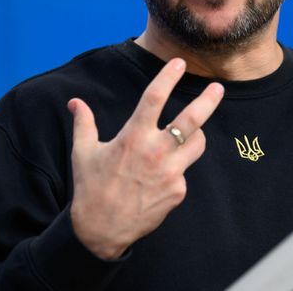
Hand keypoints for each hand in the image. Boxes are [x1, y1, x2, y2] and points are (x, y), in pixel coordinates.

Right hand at [68, 58, 223, 259]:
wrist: (100, 229)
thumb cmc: (91, 188)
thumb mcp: (83, 152)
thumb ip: (84, 123)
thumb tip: (74, 102)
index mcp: (133, 137)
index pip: (154, 98)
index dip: (168, 77)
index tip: (179, 63)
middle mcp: (155, 152)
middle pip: (191, 120)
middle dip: (208, 101)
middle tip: (218, 87)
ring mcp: (170, 173)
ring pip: (197, 144)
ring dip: (196, 134)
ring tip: (192, 132)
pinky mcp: (177, 191)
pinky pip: (184, 171)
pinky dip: (177, 168)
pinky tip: (160, 177)